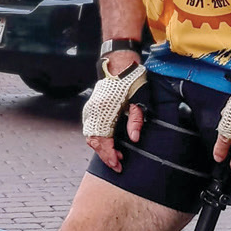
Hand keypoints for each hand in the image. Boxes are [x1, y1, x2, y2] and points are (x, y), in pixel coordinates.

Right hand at [82, 57, 146, 171]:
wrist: (120, 65)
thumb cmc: (132, 82)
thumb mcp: (140, 100)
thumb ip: (136, 120)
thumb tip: (134, 139)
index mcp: (105, 109)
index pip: (103, 139)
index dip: (110, 154)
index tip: (117, 164)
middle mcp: (93, 110)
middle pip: (94, 141)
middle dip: (105, 156)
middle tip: (117, 165)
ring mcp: (90, 109)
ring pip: (90, 136)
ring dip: (101, 149)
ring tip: (115, 156)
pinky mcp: (90, 108)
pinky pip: (90, 129)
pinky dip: (98, 140)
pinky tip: (109, 144)